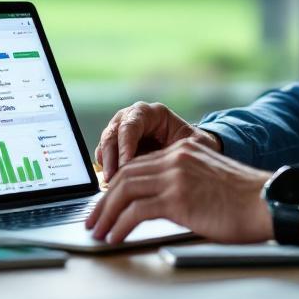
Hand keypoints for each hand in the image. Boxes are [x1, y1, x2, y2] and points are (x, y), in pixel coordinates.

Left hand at [86, 138, 272, 243]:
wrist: (268, 201)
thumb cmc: (246, 199)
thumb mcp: (209, 181)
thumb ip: (185, 183)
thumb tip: (161, 205)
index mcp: (184, 151)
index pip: (138, 164)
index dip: (117, 185)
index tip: (108, 204)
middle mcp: (176, 158)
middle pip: (126, 176)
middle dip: (104, 201)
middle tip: (93, 220)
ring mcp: (176, 176)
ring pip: (125, 191)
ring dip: (106, 214)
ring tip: (98, 232)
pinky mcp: (178, 198)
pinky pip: (136, 211)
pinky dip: (120, 225)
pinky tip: (115, 237)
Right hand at [95, 101, 220, 179]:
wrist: (190, 153)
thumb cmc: (194, 147)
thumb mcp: (193, 144)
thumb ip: (180, 149)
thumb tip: (165, 163)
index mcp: (152, 113)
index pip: (131, 125)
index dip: (126, 145)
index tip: (126, 165)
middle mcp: (132, 117)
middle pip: (113, 133)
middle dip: (111, 157)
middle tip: (112, 178)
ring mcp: (122, 131)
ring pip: (105, 145)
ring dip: (106, 165)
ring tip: (110, 184)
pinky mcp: (116, 147)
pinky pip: (104, 156)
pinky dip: (106, 170)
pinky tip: (111, 185)